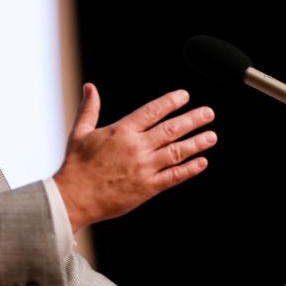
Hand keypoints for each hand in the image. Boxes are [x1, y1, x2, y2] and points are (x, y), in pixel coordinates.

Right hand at [53, 83, 216, 231]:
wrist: (73, 198)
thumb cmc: (76, 165)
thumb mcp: (80, 132)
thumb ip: (89, 109)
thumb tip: (90, 87)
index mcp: (121, 131)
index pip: (152, 111)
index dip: (170, 102)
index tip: (185, 96)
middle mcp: (136, 147)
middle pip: (171, 129)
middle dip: (192, 119)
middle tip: (208, 113)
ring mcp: (144, 168)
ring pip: (176, 152)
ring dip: (196, 143)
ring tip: (211, 136)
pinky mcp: (147, 188)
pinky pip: (173, 177)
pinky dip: (189, 169)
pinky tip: (202, 162)